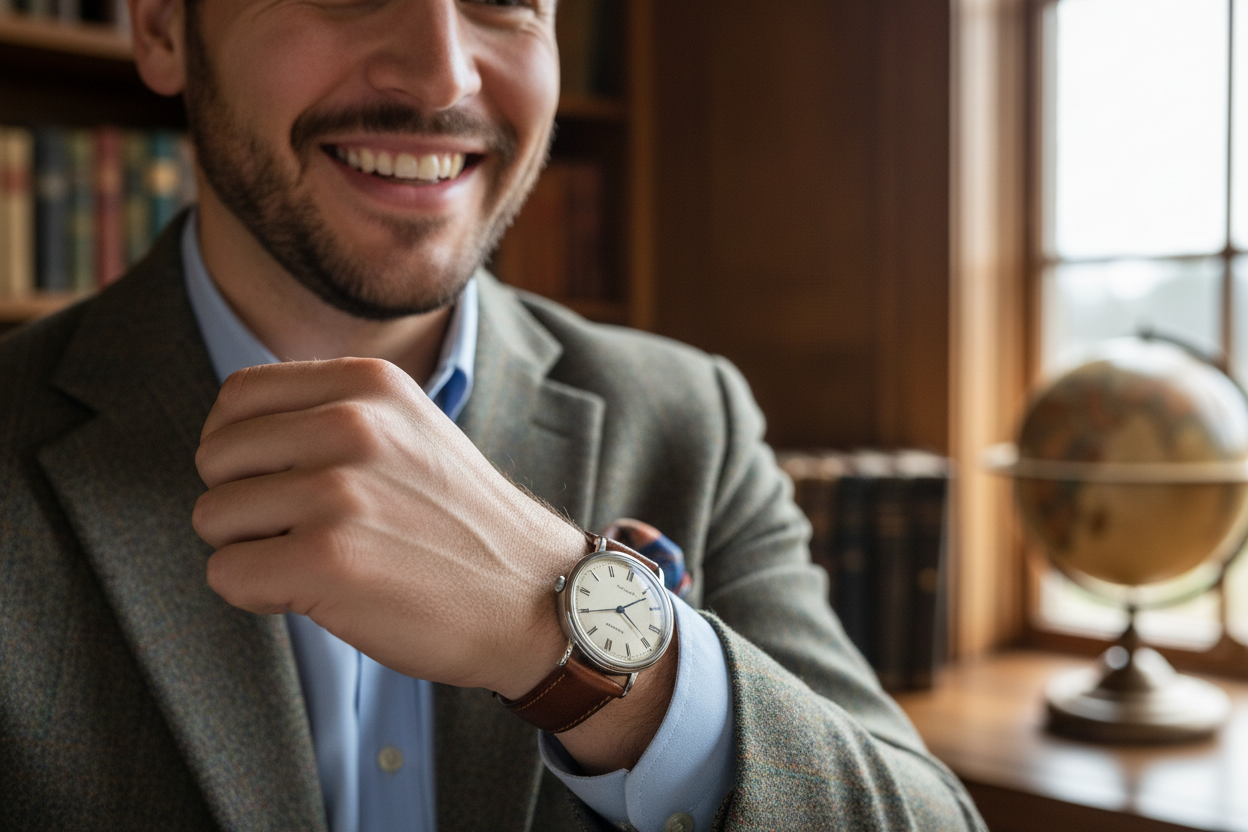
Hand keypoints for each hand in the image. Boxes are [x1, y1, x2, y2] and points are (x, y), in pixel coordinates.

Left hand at [191, 358, 585, 697]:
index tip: (281, 486)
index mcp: (369, 384)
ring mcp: (339, 491)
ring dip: (250, 552)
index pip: (237, 397)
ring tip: (317, 562)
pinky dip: (258, 596)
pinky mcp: (327, 559)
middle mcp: (352, 424)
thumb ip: (329, 415)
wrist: (534, 596)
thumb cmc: (461, 525)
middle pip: (215, 456)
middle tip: (299, 532)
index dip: (242, 450)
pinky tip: (318, 595)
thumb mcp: (408, 432)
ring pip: (212, 518)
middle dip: (241, 502)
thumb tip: (227, 434)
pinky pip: (226, 575)